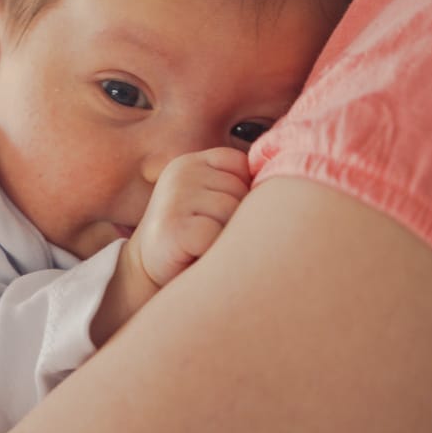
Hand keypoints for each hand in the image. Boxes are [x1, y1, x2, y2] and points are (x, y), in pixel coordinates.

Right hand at [132, 147, 250, 287]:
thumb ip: (235, 184)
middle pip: (241, 191)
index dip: (239, 195)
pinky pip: (218, 235)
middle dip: (233, 219)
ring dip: (224, 237)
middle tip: (206, 234)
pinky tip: (193, 253)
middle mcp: (182, 171)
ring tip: (201, 244)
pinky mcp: (174, 224)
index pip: (242, 165)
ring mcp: (176, 196)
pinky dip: (212, 251)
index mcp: (192, 161)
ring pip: (232, 213)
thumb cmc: (191, 237)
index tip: (214, 215)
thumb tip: (286, 179)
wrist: (146, 271)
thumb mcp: (209, 199)